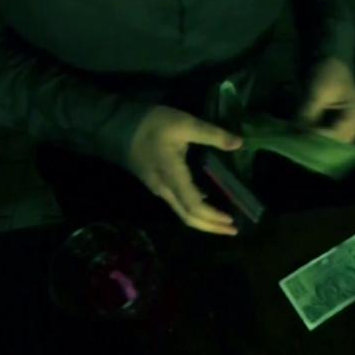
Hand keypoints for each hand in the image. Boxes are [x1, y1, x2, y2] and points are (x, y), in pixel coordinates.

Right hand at [125, 105, 242, 235]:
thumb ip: (212, 134)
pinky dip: (194, 209)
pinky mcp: (157, 183)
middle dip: (211, 227)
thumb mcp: (184, 124)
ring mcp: (159, 189)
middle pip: (188, 218)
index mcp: (173, 178)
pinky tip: (205, 202)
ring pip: (182, 213)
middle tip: (233, 230)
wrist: (116, 126)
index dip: (213, 217)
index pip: (194, 207)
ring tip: (223, 221)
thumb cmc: (151, 125)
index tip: (231, 220)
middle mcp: (165, 190)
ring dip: (203, 221)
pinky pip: (177, 203)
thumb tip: (238, 143)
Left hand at [298, 57, 354, 142]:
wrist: (327, 57)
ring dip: (310, 143)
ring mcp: (342, 127)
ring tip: (292, 142)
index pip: (335, 137)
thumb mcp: (317, 92)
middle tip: (292, 144)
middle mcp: (353, 128)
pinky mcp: (331, 125)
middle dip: (312, 144)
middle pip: (332, 145)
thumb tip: (295, 132)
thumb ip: (308, 114)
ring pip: (325, 143)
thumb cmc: (328, 71)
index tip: (295, 140)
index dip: (315, 140)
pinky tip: (295, 137)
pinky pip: (320, 137)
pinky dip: (309, 137)